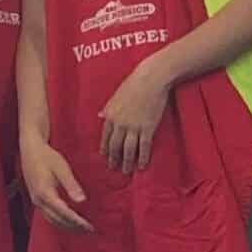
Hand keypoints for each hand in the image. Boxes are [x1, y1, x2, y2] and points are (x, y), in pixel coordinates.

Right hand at [20, 137, 92, 232]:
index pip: (63, 212)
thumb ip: (71, 185)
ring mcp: (36, 201)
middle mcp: (38, 200)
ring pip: (52, 220)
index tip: (89, 227)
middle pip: (57, 220)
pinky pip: (48, 216)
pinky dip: (60, 222)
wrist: (30, 150)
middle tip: (90, 231)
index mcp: (45, 193)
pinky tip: (69, 222)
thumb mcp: (62, 168)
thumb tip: (82, 201)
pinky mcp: (36, 200)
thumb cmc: (47, 157)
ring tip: (82, 230)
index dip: (76, 221)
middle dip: (73, 227)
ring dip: (67, 227)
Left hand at [97, 57, 173, 171]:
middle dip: (113, 159)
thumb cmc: (134, 84)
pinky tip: (142, 165)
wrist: (151, 79)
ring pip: (128, 149)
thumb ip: (108, 108)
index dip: (105, 149)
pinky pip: (144, 146)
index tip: (105, 157)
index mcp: (110, 115)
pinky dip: (142, 157)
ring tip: (126, 171)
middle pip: (115, 146)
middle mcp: (120, 123)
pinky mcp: (147, 128)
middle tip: (113, 168)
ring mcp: (133, 127)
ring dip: (127, 162)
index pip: (105, 137)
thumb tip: (100, 115)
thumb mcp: (116, 95)